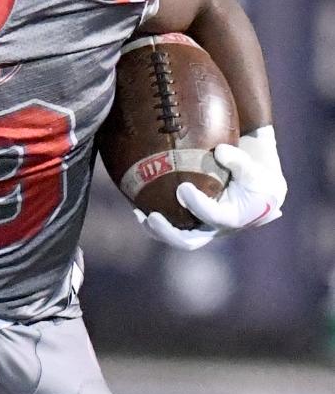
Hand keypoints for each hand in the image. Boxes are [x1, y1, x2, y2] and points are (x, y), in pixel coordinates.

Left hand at [134, 127, 286, 251]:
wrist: (256, 190)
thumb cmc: (255, 178)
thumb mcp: (254, 169)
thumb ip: (239, 161)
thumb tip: (219, 151)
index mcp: (233, 219)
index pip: (213, 217)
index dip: (197, 205)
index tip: (182, 188)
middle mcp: (214, 230)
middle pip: (189, 241)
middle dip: (168, 232)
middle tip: (152, 216)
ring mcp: (200, 230)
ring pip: (174, 238)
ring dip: (155, 230)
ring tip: (139, 214)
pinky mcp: (190, 225)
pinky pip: (169, 227)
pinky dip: (152, 222)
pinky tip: (136, 206)